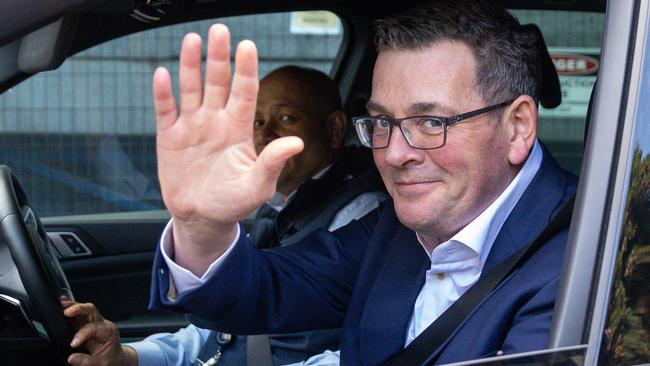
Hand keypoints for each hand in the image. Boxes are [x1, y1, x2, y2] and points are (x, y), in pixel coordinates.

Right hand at [61, 298, 136, 365]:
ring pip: (85, 309)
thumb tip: (72, 358)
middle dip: (79, 309)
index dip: (81, 335)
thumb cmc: (111, 360)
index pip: (93, 328)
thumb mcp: (101, 364)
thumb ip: (86, 361)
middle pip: (91, 310)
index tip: (73, 344)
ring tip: (61, 304)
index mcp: (108, 332)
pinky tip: (63, 303)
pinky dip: (72, 308)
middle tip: (66, 312)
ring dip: (73, 306)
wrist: (117, 359)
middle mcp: (103, 324)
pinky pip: (80, 314)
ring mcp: (96, 322)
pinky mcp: (88, 324)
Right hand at [153, 24, 302, 273]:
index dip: (246, 70)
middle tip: (219, 31)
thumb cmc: (233, 202)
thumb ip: (273, 163)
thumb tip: (296, 143)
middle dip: (219, 56)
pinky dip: (163, 93)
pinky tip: (163, 73)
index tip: (248, 46)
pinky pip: (165, 110)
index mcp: (238, 129)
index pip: (244, 92)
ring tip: (192, 41)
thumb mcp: (258, 187)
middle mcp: (215, 121)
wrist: (202, 218)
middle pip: (218, 82)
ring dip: (191, 65)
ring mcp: (191, 126)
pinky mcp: (168, 136)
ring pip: (191, 88)